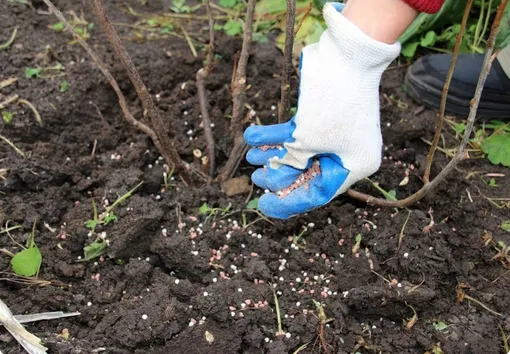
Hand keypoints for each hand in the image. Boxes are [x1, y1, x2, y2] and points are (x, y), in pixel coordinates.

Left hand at [243, 2, 400, 218]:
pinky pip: (297, 132)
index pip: (319, 193)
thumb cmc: (331, 102)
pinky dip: (276, 134)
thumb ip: (290, 162)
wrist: (345, 53)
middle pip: (307, 174)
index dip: (288, 202)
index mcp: (355, 166)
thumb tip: (275, 176)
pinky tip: (253, 136)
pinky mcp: (323, 117)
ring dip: (274, 153)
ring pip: (300, 152)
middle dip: (279, 175)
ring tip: (251, 156)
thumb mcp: (307, 141)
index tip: (264, 207)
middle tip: (257, 179)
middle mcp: (348, 152)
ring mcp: (337, 134)